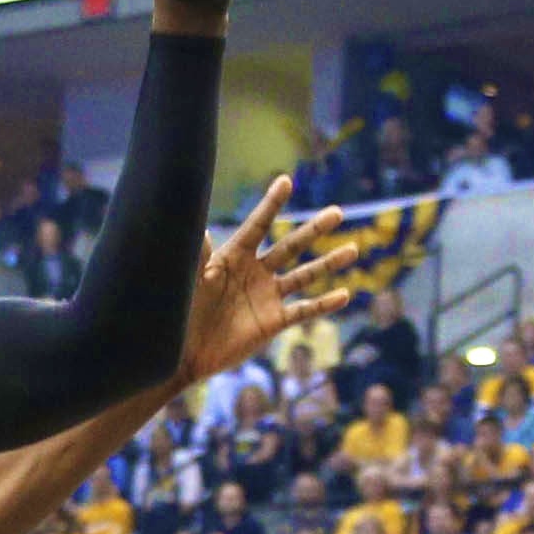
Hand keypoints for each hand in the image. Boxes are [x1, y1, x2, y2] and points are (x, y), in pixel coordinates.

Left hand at [182, 176, 354, 380]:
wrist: (183, 352)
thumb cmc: (180, 312)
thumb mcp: (189, 281)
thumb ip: (197, 256)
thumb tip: (198, 229)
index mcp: (234, 257)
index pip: (258, 225)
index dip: (271, 205)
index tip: (285, 181)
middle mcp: (256, 272)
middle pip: (290, 246)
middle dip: (314, 229)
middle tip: (337, 212)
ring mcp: (267, 296)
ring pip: (304, 275)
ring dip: (328, 263)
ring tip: (353, 249)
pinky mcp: (274, 321)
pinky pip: (303, 310)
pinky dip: (324, 304)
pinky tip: (344, 295)